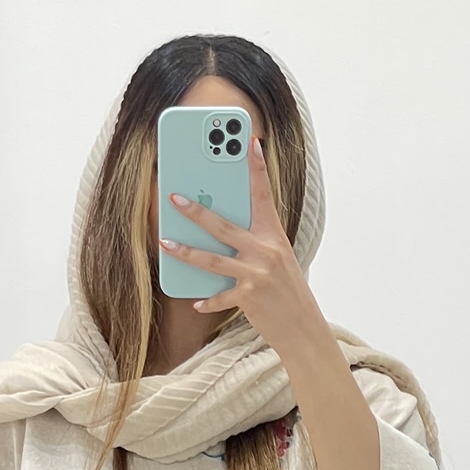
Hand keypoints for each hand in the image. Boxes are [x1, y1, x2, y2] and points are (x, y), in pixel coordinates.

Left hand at [158, 136, 321, 355]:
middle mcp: (265, 251)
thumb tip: (223, 231)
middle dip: (196, 211)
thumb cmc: (287, 290)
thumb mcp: (278, 259)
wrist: (303, 327)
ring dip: (185, 251)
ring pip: (212, 259)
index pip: (263, 196)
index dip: (256, 168)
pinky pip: (219, 296)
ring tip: (165, 242)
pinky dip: (207, 301)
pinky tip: (196, 302)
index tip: (249, 142)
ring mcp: (256, 274)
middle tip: (174, 198)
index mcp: (274, 236)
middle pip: (223, 226)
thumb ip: (255, 241)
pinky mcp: (248, 297)